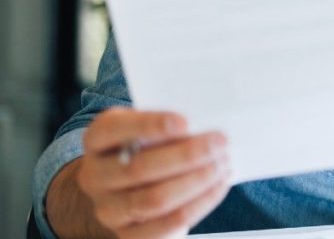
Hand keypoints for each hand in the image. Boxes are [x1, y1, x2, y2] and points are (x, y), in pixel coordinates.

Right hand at [76, 108, 231, 238]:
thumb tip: (205, 125)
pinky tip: (218, 186)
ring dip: (196, 180)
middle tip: (220, 143)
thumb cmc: (149, 147)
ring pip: (155, 199)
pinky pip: (167, 224)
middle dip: (186, 155)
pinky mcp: (129, 234)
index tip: (185, 122)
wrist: (131, 189)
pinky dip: (199, 204)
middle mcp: (95, 175)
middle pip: (139, 168)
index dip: (149, 125)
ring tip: (223, 164)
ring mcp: (108, 209)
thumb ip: (169, 125)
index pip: (112, 130)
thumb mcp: (150, 128)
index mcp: (97, 140)